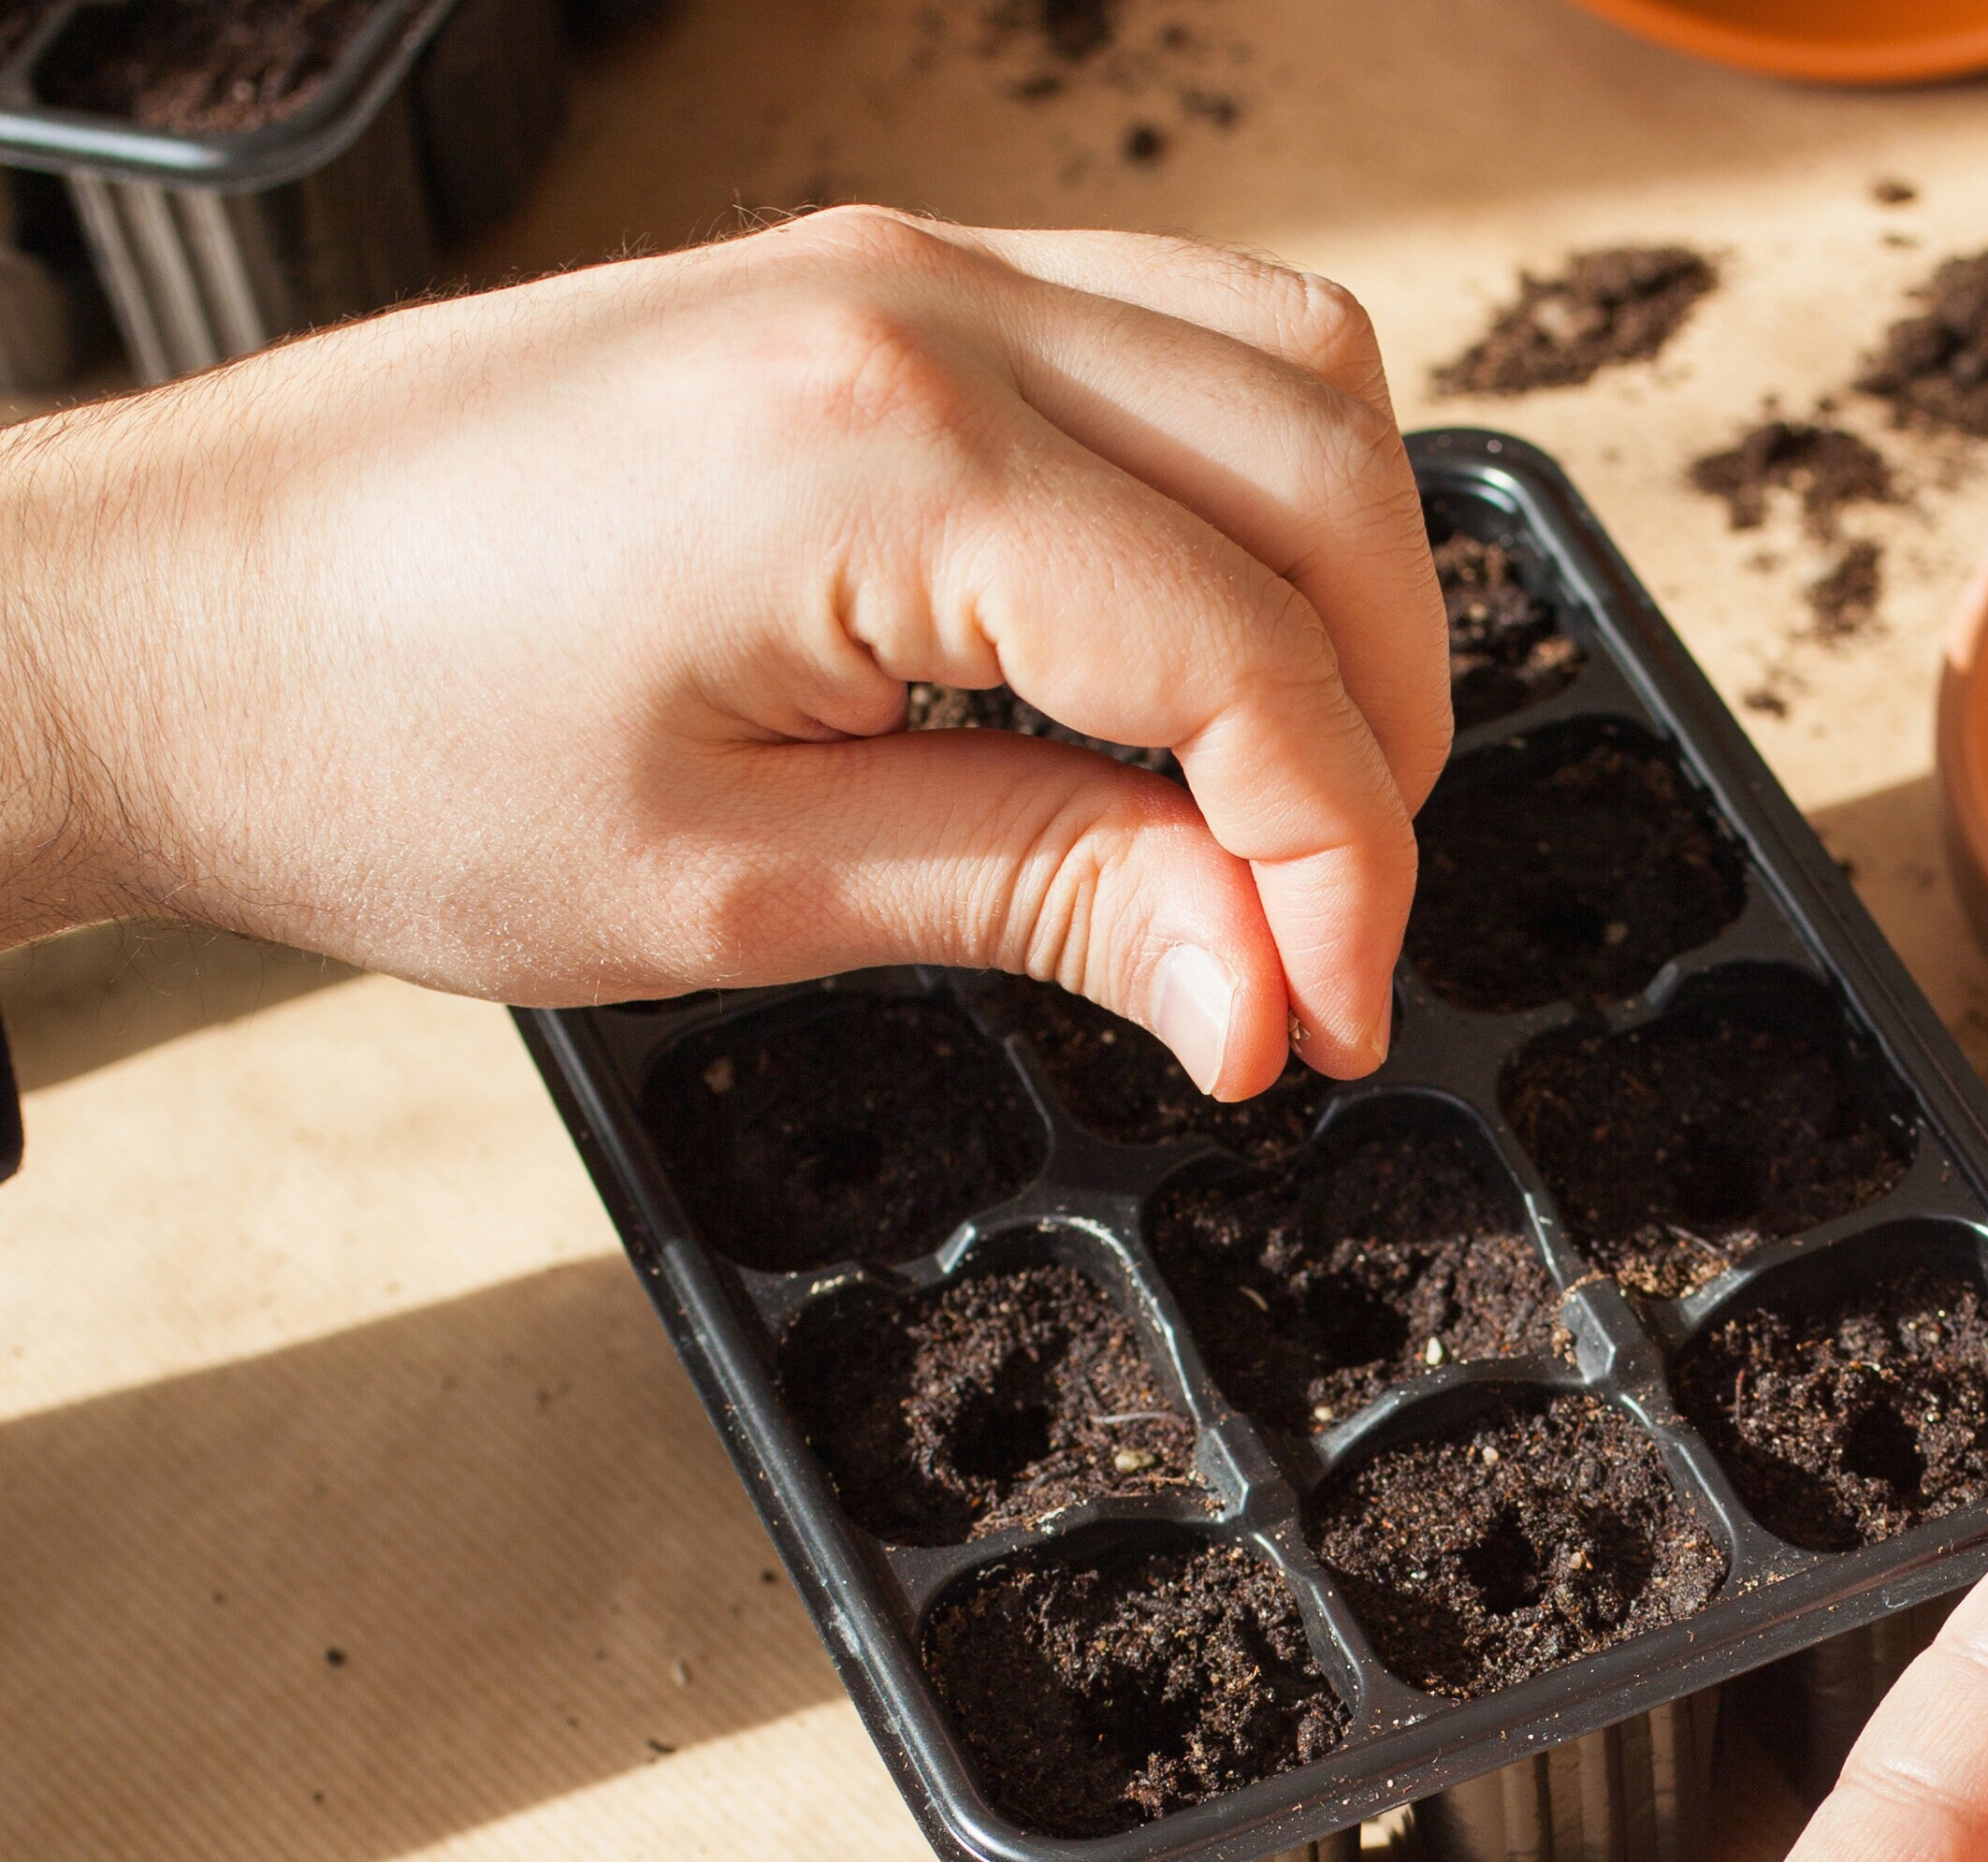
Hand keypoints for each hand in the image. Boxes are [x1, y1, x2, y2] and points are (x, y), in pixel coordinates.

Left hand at [0, 207, 1447, 1092]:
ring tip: (1273, 784)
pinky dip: (1232, 493)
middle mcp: (921, 305)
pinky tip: (1172, 651)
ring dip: (1338, 580)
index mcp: (886, 455)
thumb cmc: (379, 748)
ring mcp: (899, 266)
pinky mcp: (868, 283)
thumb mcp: (741, 887)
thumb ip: (1051, 900)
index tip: (1331, 1014)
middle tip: (1320, 924)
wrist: (152, 621)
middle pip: (1326, 472)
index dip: (1339, 864)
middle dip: (1380, 719)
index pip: (1250, 656)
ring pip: (1282, 364)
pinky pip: (1161, 335)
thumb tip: (1271, 988)